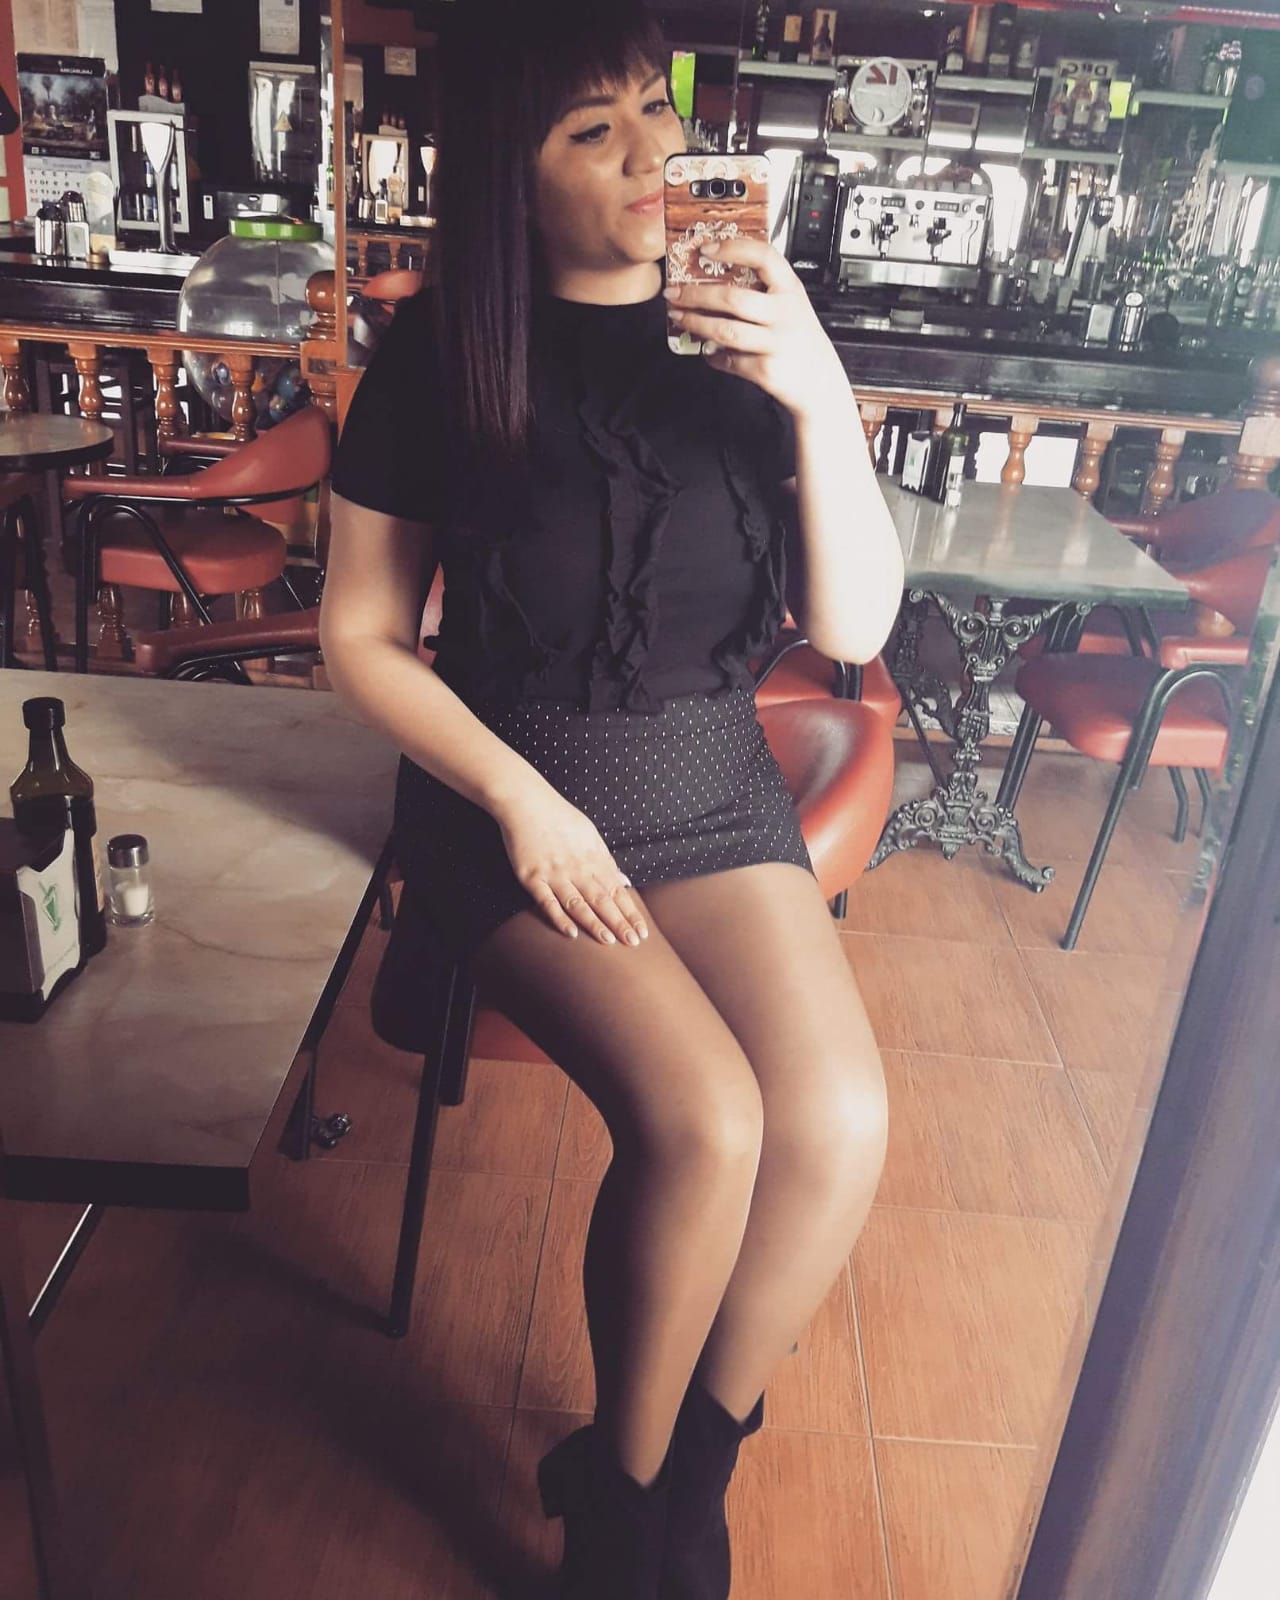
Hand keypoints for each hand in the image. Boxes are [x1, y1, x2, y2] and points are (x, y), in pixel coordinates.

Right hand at [495, 782, 648, 946]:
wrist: (527, 803)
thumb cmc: (560, 818)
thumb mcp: (590, 835)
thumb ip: (607, 860)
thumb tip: (624, 882)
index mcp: (594, 858)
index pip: (617, 891)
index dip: (630, 913)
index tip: (642, 931)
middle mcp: (577, 868)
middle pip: (602, 900)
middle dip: (619, 922)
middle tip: (633, 942)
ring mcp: (554, 873)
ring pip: (578, 903)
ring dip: (594, 923)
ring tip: (608, 941)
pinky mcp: (532, 878)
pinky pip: (547, 901)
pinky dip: (559, 917)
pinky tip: (571, 932)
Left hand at [664, 237, 848, 420]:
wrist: (821, 382)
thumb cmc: (799, 339)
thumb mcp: (790, 306)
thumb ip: (763, 291)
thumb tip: (714, 280)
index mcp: (790, 289)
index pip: (763, 257)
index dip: (732, 249)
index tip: (706, 249)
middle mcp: (784, 314)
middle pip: (733, 298)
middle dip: (696, 295)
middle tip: (674, 293)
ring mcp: (775, 343)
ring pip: (726, 331)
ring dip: (696, 323)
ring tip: (679, 318)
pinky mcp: (765, 370)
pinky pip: (730, 361)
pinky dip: (712, 356)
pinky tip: (706, 350)